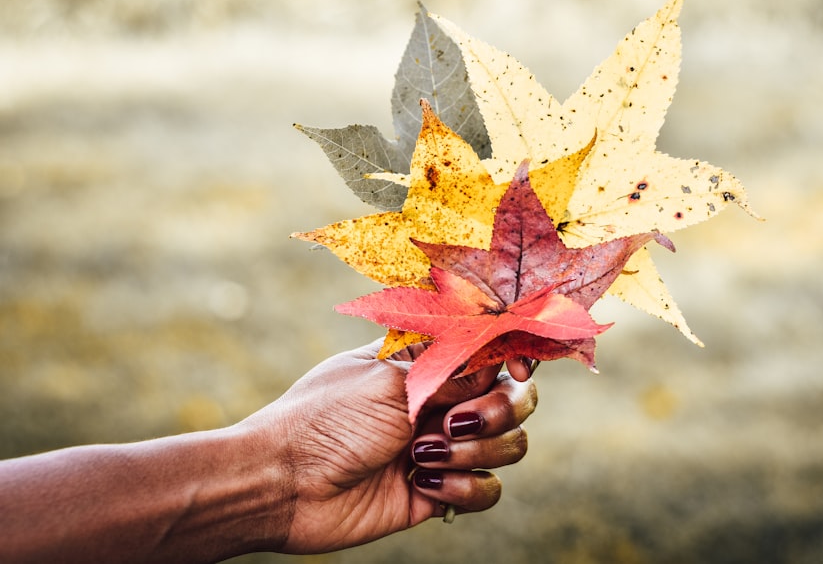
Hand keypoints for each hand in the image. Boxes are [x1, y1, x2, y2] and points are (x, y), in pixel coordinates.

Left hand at [241, 340, 536, 552]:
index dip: (516, 357)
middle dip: (498, 411)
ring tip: (421, 458)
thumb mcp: (391, 382)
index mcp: (428, 361)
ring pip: (508, 446)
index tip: (519, 369)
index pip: (492, 350)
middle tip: (454, 422)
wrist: (284, 484)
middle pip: (514, 398)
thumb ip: (454, 371)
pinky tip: (424, 486)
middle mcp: (441, 400)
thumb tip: (506, 360)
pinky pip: (486, 491)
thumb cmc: (326, 419)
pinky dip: (465, 489)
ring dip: (475, 452)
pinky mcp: (439, 492)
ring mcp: (443, 447)